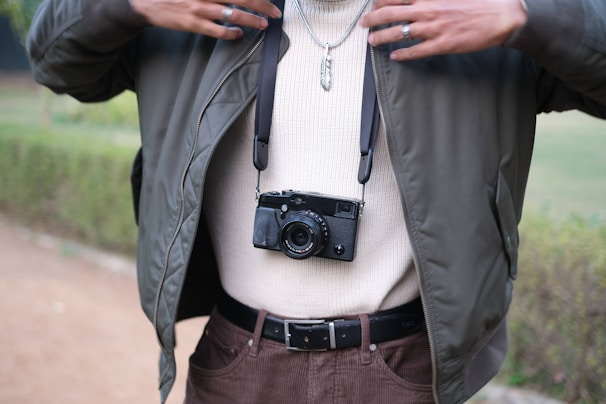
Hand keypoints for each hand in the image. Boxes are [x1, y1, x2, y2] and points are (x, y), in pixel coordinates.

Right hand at [130, 0, 282, 39]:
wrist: (147, 1)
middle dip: (262, 5)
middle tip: (275, 12)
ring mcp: (200, 8)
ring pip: (233, 14)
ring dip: (252, 20)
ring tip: (263, 24)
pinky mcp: (193, 23)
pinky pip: (218, 31)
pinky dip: (231, 33)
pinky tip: (238, 34)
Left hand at [359, 0, 526, 60]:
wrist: (502, 16)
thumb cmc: (480, 2)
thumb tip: (418, 1)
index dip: (381, 1)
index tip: (374, 5)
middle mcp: (428, 10)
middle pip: (390, 13)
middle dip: (372, 19)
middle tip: (364, 24)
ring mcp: (433, 29)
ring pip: (398, 33)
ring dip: (381, 37)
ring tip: (372, 41)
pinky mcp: (441, 45)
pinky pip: (415, 51)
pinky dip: (402, 54)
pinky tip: (394, 56)